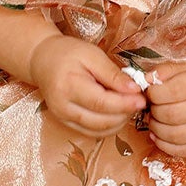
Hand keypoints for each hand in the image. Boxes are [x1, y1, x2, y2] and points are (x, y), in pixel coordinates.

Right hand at [29, 35, 146, 139]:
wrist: (43, 60)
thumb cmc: (68, 53)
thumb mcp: (92, 55)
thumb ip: (113, 74)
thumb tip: (134, 90)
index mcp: (68, 86)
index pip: (102, 103)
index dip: (125, 104)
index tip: (142, 98)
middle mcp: (63, 107)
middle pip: (102, 121)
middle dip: (125, 113)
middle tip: (139, 101)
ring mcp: (63, 118)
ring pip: (99, 130)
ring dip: (119, 122)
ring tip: (129, 105)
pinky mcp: (66, 123)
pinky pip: (93, 132)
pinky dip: (109, 126)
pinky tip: (117, 113)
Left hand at [144, 60, 185, 157]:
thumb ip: (169, 70)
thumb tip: (146, 80)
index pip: (174, 90)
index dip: (154, 93)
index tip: (150, 92)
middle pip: (172, 115)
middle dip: (154, 112)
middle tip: (151, 107)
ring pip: (176, 135)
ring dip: (157, 129)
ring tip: (154, 120)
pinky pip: (184, 151)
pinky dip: (166, 145)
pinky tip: (160, 136)